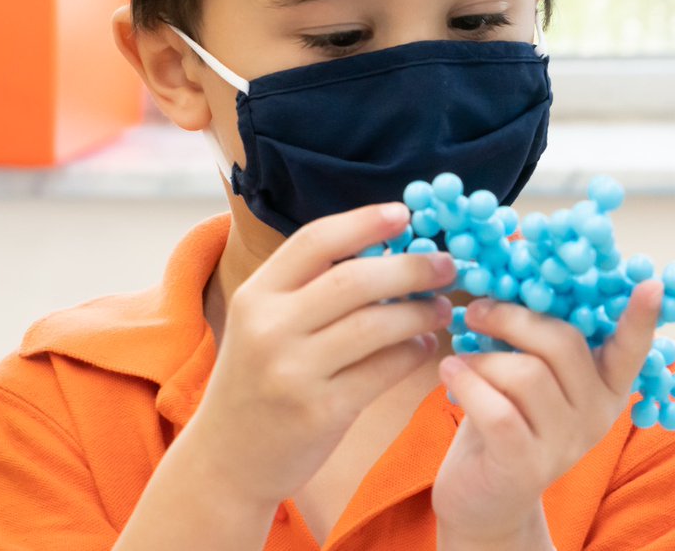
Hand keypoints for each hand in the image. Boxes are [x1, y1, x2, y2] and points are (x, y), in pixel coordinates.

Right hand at [184, 203, 454, 510]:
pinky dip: (412, 352)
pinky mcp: (321, 411)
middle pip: (355, 279)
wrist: (227, 460)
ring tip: (442, 308)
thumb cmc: (260, 379)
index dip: (365, 221)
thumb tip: (390, 248)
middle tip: (447, 265)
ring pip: (376, 325)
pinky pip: (384, 369)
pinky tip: (422, 345)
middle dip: (411, 267)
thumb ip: (311, 287)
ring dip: (420, 312)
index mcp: (255, 295)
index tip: (406, 213)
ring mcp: (293, 371)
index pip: (315, 240)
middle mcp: (269, 328)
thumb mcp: (265, 324)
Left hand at [432, 280, 663, 545]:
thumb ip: (539, 338)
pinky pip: (497, 409)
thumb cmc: (506, 417)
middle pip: (563, 344)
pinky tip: (450, 373)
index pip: (631, 350)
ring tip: (460, 359)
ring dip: (483, 357)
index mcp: (606, 386)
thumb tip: (518, 277)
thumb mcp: (532, 375)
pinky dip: (467, 383)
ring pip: (526, 374)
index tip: (652, 285)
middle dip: (512, 317)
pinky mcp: (526, 465)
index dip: (642, 319)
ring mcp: (565, 444)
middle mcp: (596, 415)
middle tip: (476, 310)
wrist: (483, 496)